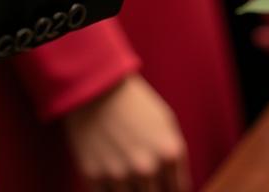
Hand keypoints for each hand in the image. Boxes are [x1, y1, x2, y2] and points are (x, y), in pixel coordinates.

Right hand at [62, 74, 189, 191]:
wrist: (97, 88)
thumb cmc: (135, 104)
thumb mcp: (166, 124)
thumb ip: (173, 159)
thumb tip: (174, 188)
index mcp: (169, 154)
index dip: (170, 190)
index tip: (163, 186)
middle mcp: (147, 168)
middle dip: (151, 190)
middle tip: (143, 177)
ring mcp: (119, 175)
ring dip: (129, 190)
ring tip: (125, 171)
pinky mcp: (93, 177)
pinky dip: (110, 190)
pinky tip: (110, 176)